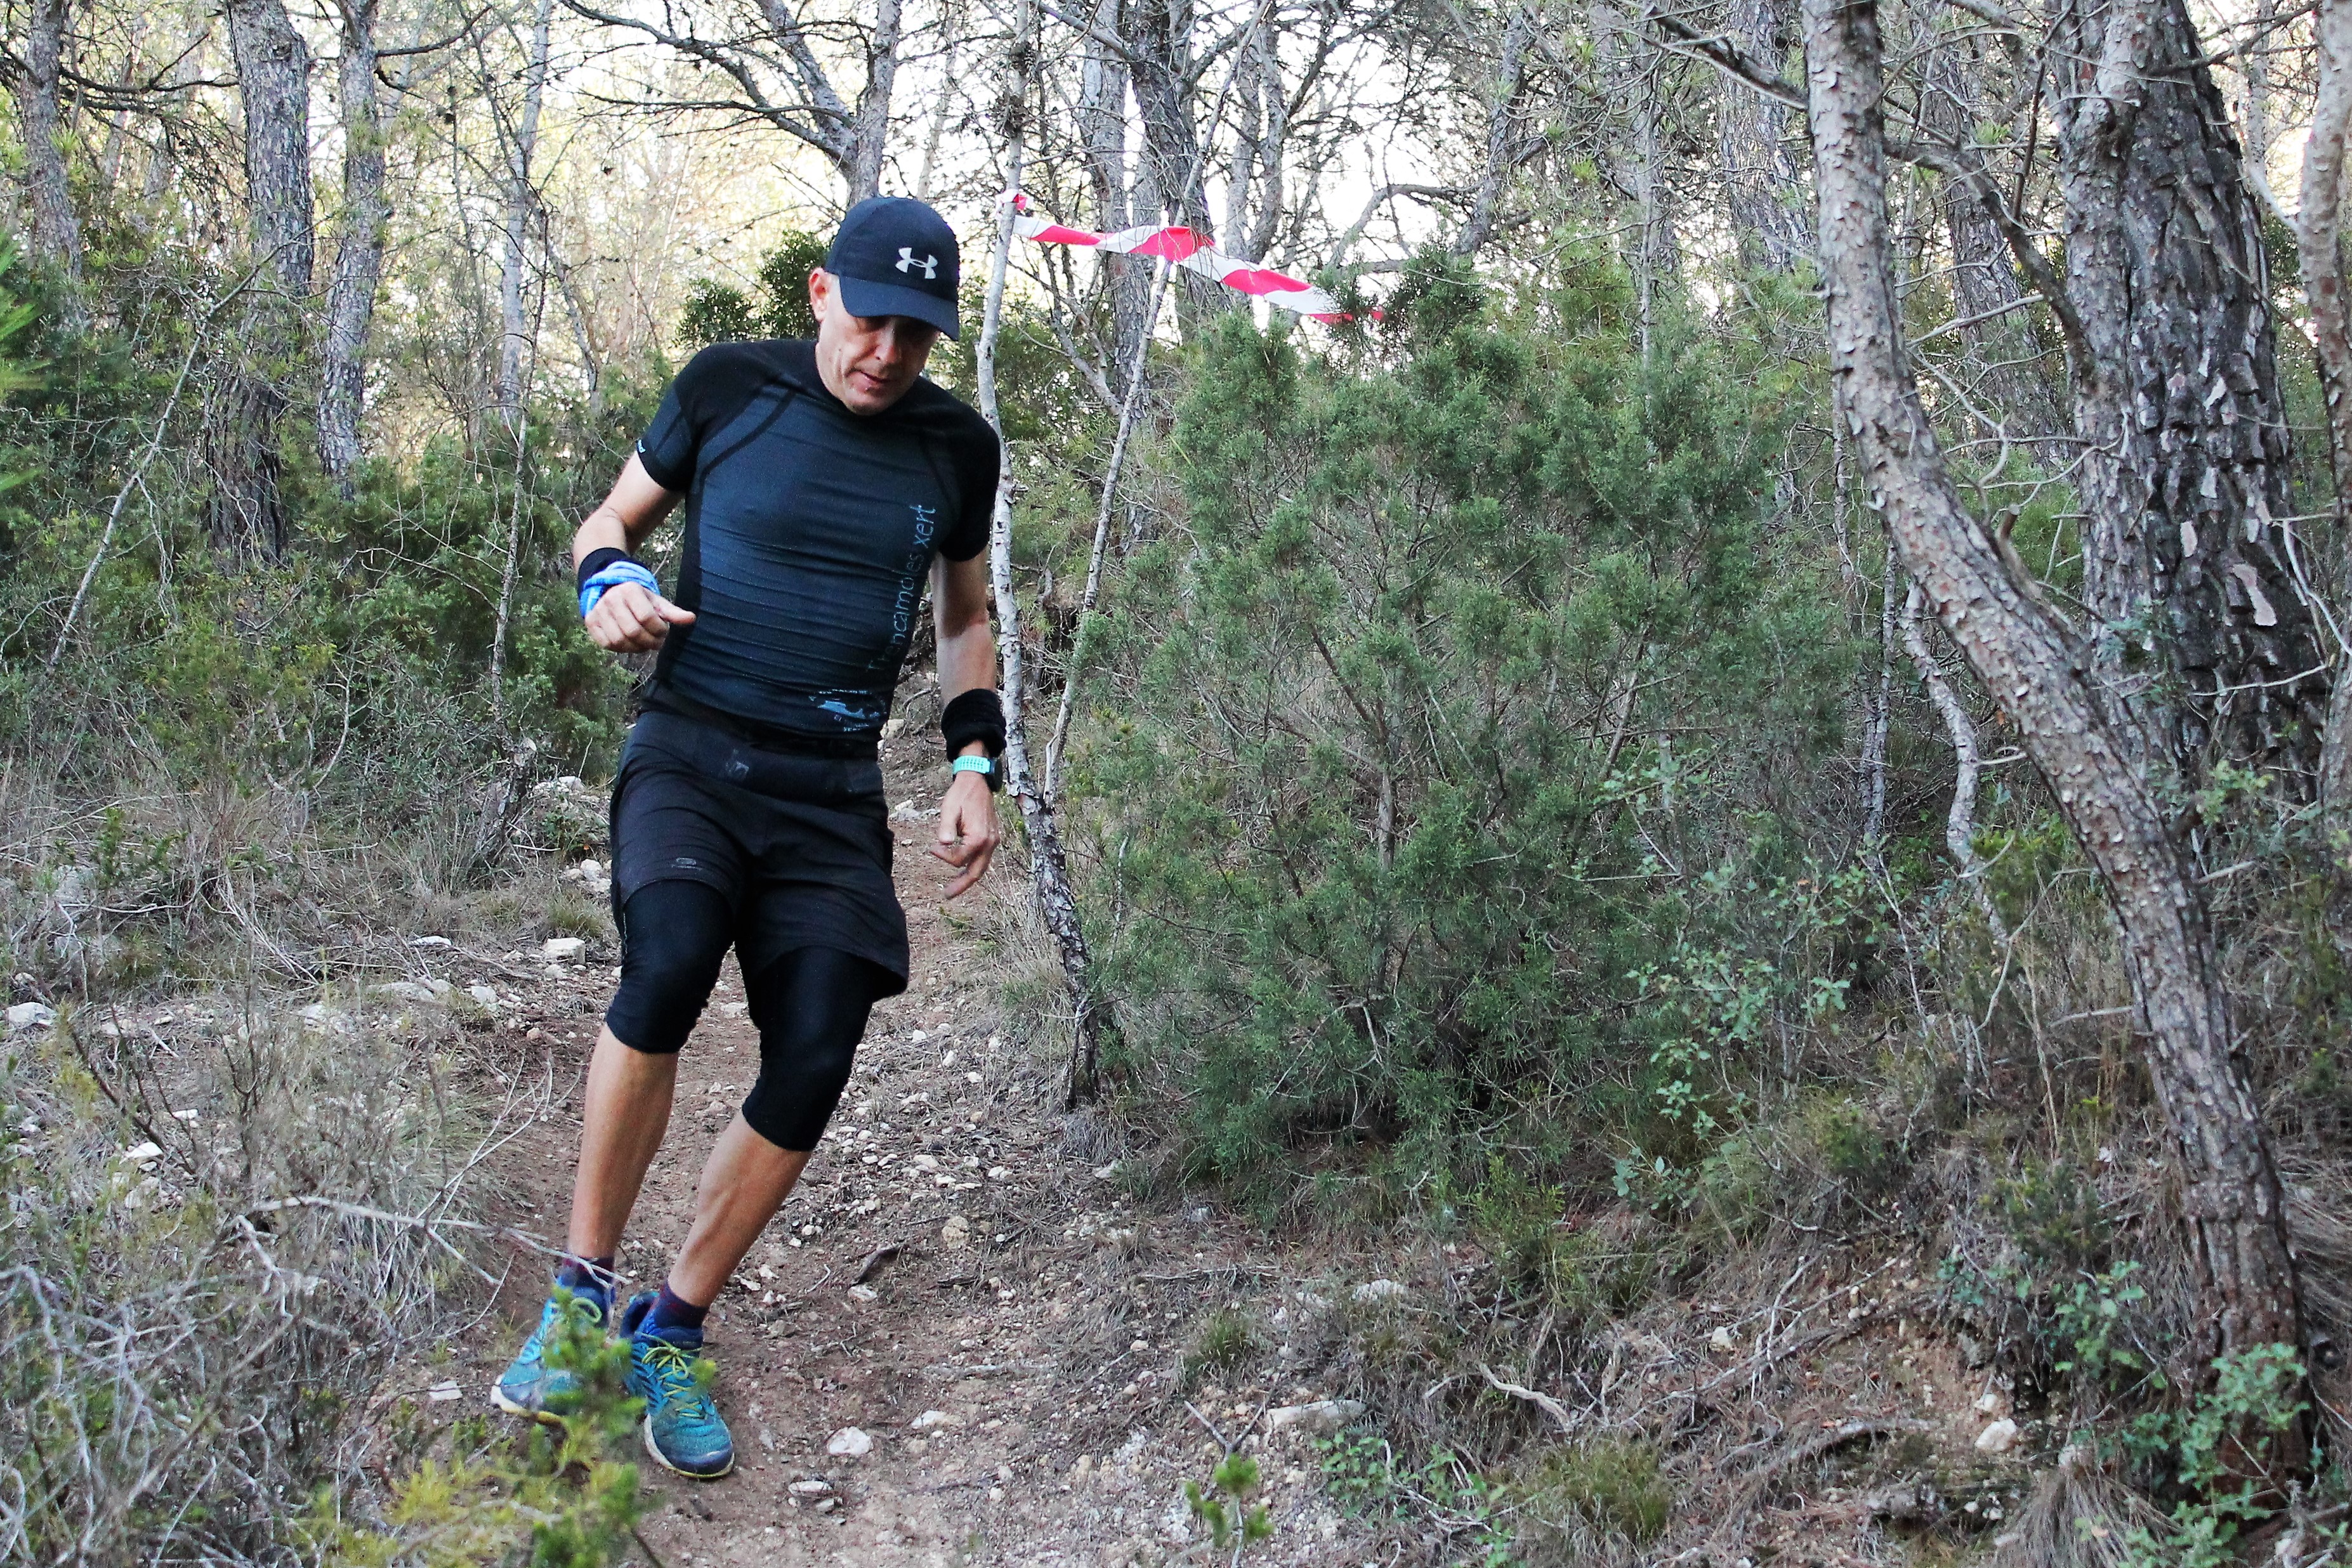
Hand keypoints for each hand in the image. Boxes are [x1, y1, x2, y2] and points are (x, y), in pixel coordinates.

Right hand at [585, 581, 694, 651]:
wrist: (611, 593)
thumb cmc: (640, 600)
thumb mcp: (657, 602)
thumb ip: (673, 612)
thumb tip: (691, 619)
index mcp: (629, 590)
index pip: (646, 617)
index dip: (658, 629)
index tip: (664, 631)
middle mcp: (611, 599)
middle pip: (632, 631)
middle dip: (649, 641)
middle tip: (657, 643)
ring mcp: (598, 611)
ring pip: (619, 640)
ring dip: (636, 647)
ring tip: (645, 644)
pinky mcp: (590, 622)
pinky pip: (607, 644)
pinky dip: (622, 649)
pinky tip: (631, 644)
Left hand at [929, 769, 999, 897]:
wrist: (977, 781)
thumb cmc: (961, 794)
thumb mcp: (949, 808)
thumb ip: (946, 827)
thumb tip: (943, 844)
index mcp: (978, 837)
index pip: (959, 859)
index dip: (943, 856)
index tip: (932, 846)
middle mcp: (989, 842)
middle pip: (976, 872)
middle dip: (961, 885)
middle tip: (947, 895)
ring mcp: (993, 841)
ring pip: (982, 867)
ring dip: (967, 879)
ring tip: (953, 888)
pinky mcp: (992, 838)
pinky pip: (983, 859)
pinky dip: (973, 866)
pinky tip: (963, 870)